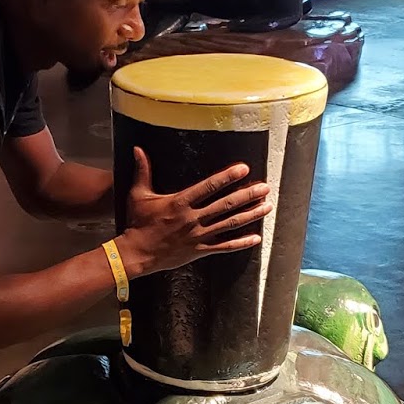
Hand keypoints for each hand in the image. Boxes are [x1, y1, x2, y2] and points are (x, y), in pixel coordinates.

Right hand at [116, 147, 270, 279]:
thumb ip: (142, 171)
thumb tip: (137, 149)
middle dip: (247, 195)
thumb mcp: (138, 195)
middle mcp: (192, 219)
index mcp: (179, 203)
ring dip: (250, 215)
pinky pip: (224, 247)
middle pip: (225, 205)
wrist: (136, 254)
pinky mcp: (199, 251)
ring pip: (229, 224)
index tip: (244, 169)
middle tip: (265, 188)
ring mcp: (197, 236)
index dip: (227, 177)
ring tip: (267, 207)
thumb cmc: (138, 223)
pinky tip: (256, 238)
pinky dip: (241, 243)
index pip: (208, 187)